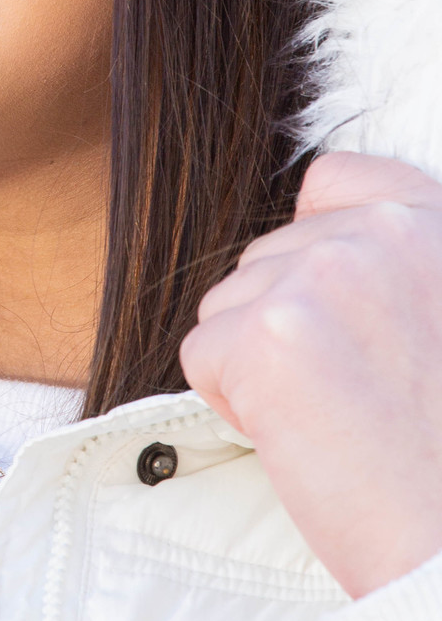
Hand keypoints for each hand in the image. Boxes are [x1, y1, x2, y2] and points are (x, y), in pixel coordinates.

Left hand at [181, 153, 441, 597]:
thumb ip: (406, 271)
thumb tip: (331, 262)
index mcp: (441, 226)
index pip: (336, 180)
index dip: (315, 246)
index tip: (333, 317)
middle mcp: (385, 232)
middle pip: (269, 256)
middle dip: (287, 326)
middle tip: (355, 400)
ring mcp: (322, 276)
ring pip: (229, 303)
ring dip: (258, 366)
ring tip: (337, 423)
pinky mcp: (265, 333)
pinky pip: (203, 353)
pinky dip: (234, 404)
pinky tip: (304, 440)